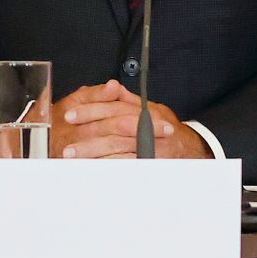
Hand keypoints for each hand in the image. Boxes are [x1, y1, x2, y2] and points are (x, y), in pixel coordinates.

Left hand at [53, 80, 209, 158]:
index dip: (89, 111)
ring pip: (117, 152)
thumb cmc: (165, 127)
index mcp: (144, 112)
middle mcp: (147, 129)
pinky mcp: (149, 163)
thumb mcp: (150, 108)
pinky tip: (92, 170)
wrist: (190, 148)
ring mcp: (149, 148)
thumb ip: (127, 100)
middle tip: (66, 147)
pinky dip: (108, 168)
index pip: (112, 109)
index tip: (69, 115)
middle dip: (87, 140)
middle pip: (112, 132)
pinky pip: (125, 167)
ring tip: (73, 160)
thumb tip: (110, 87)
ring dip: (93, 156)